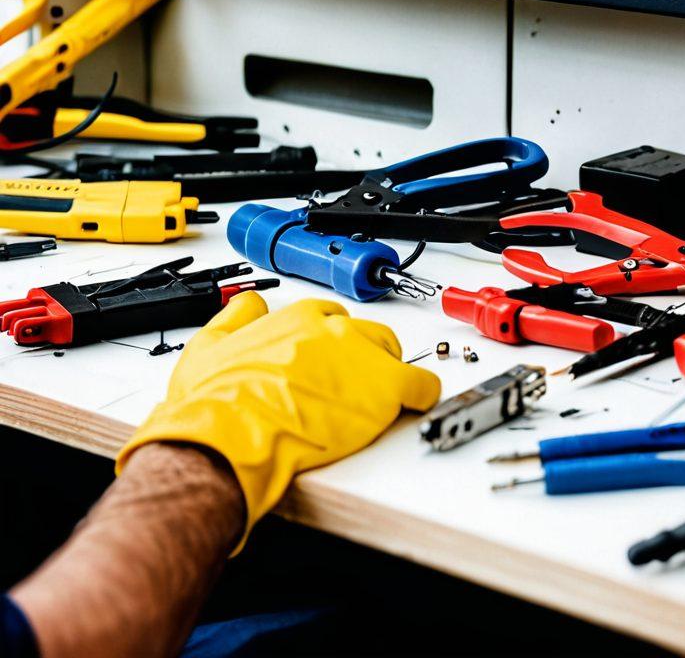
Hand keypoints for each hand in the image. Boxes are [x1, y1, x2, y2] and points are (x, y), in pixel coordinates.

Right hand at [117, 295, 440, 550]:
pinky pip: (420, 385)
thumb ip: (235, 319)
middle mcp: (333, 329)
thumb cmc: (219, 402)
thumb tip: (247, 305)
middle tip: (351, 386)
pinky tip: (414, 404)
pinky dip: (420, 394)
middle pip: (365, 333)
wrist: (233, 434)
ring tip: (376, 402)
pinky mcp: (385, 388)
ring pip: (391, 354)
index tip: (327, 361)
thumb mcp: (208, 346)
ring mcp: (361, 357)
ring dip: (388, 374)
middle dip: (362, 356)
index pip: (328, 318)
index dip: (329, 343)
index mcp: (298, 318)